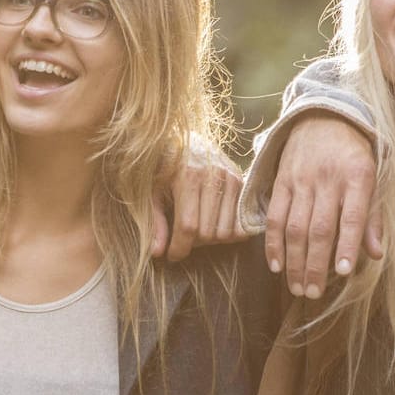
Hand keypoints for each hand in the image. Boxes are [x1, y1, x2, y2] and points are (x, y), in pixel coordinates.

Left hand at [154, 147, 244, 261]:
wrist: (187, 138)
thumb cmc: (164, 166)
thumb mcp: (152, 191)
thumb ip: (156, 221)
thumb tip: (157, 253)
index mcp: (188, 176)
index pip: (188, 226)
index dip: (179, 248)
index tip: (172, 256)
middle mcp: (214, 176)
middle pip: (208, 233)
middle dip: (193, 244)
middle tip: (183, 239)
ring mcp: (232, 178)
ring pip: (226, 232)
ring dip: (211, 240)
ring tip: (197, 231)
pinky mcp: (242, 182)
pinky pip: (240, 223)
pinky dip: (228, 232)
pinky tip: (213, 225)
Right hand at [265, 115, 381, 298]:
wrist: (323, 117)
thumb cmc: (354, 155)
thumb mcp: (374, 178)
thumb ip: (373, 217)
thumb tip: (377, 254)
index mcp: (357, 177)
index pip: (352, 217)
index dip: (347, 246)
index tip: (343, 273)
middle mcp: (327, 178)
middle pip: (319, 229)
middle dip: (315, 265)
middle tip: (313, 294)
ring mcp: (301, 179)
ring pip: (294, 227)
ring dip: (294, 261)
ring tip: (297, 287)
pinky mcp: (281, 180)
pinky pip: (274, 216)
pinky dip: (273, 243)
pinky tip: (276, 265)